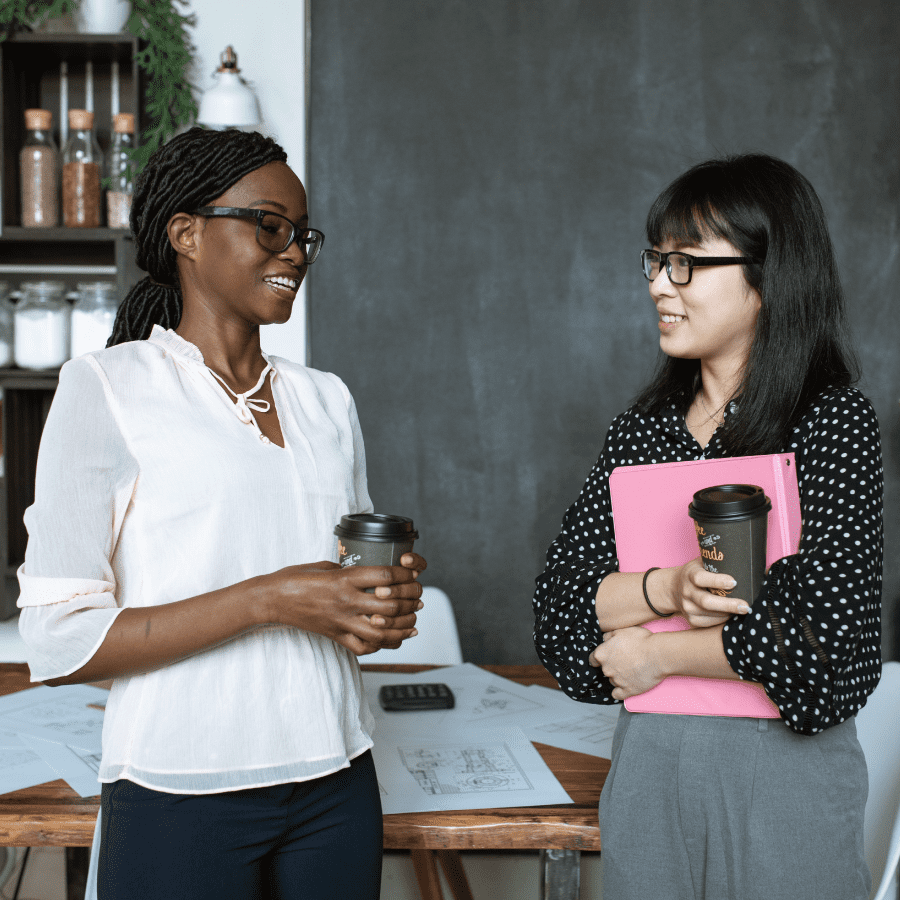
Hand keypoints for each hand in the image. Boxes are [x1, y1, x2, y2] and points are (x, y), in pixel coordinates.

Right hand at [264, 559, 425, 655]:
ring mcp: (342, 621)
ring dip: (403, 627)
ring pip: (382, 631)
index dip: (406, 574)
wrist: (272, 599)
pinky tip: (394, 639)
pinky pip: (364, 647)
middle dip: (411, 600)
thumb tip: (372, 572)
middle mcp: (346, 601)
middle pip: (390, 605)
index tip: (414, 572)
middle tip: (419, 597)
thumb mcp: (326, 565)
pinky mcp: (336, 636)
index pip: (385, 576)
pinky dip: (383, 645)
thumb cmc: (296, 578)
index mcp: (343, 579)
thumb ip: (350, 570)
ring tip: (413, 620)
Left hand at [589, 627, 663, 700]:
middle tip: (624, 661)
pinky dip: (620, 691)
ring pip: (612, 681)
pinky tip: (625, 686)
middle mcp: (606, 669)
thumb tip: (604, 639)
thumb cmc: (640, 640)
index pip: (592, 659)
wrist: (658, 654)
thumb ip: (609, 636)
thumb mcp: (621, 630)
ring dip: (618, 677)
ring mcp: (617, 681)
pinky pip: (618, 694)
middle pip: (604, 670)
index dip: (598, 658)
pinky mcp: (628, 691)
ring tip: (630, 670)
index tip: (606, 657)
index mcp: (602, 654)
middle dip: (612, 666)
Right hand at [667, 558, 750, 627]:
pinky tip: (731, 614)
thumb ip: (717, 563)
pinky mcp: (691, 619)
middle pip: (706, 601)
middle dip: (728, 605)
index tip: (734, 582)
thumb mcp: (701, 563)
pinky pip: (710, 622)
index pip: (700, 578)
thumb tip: (745, 562)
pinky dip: (723, 619)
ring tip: (743, 610)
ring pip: (710, 614)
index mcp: (689, 575)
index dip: (717, 581)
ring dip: (729, 613)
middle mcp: (686, 592)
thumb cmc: (695, 573)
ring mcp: (687, 607)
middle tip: (745, 606)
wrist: (674, 588)